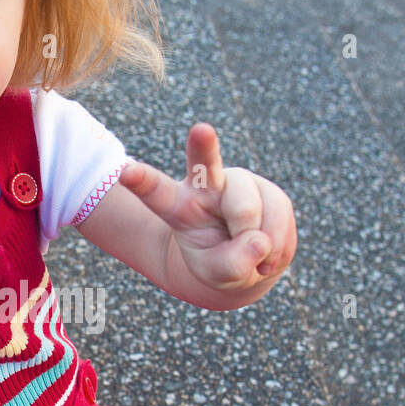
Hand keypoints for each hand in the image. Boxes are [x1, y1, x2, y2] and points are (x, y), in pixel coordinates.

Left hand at [119, 123, 296, 292]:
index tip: (127, 172)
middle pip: (203, 163)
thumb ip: (229, 266)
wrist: (248, 258)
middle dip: (203, 145)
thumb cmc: (219, 262)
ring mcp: (240, 184)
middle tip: (201, 131)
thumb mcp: (214, 274)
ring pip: (248, 212)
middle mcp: (206, 185)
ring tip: (252, 257)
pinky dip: (277, 245)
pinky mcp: (269, 191)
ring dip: (255, 244)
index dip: (143, 182)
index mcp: (177, 205)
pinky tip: (268, 252)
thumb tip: (259, 242)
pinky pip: (278, 217)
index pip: (157, 192)